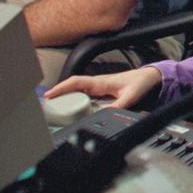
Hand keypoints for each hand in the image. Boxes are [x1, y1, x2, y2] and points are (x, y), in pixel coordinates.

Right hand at [45, 66, 162, 107]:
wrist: (148, 77)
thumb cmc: (140, 83)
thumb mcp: (131, 97)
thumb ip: (118, 106)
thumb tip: (106, 115)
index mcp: (100, 82)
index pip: (76, 82)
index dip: (61, 88)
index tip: (49, 95)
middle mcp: (96, 83)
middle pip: (72, 87)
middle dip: (57, 94)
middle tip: (44, 105)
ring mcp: (97, 87)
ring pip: (76, 91)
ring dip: (64, 97)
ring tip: (52, 108)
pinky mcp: (100, 92)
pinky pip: (83, 95)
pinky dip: (74, 100)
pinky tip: (69, 108)